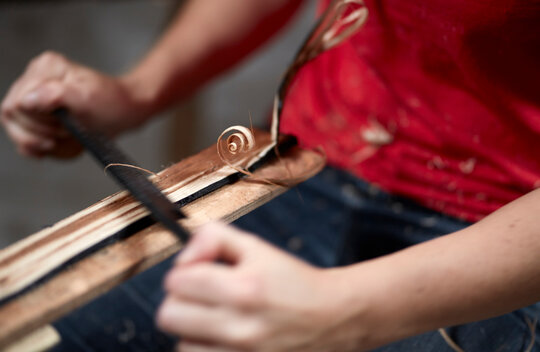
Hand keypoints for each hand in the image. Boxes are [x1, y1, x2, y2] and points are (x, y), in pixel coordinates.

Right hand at [1, 51, 146, 157]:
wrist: (125, 112)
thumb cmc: (112, 103)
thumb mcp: (88, 99)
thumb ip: (56, 96)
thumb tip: (26, 100)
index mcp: (45, 68)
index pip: (17, 105)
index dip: (38, 123)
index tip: (65, 126)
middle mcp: (34, 79)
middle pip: (12, 118)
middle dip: (43, 133)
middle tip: (70, 132)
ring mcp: (34, 97)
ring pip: (18, 131)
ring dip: (44, 142)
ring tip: (69, 136)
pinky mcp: (37, 114)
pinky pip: (27, 140)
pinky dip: (46, 149)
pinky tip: (62, 144)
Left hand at [157, 222, 368, 351]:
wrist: (332, 317)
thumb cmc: (293, 282)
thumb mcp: (257, 246)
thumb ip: (213, 237)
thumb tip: (183, 257)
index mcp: (243, 288)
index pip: (176, 281)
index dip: (185, 271)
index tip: (200, 272)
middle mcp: (240, 327)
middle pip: (168, 316)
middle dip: (181, 300)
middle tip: (202, 295)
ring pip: (181, 345)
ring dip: (193, 330)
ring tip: (217, 319)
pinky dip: (206, 349)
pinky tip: (223, 337)